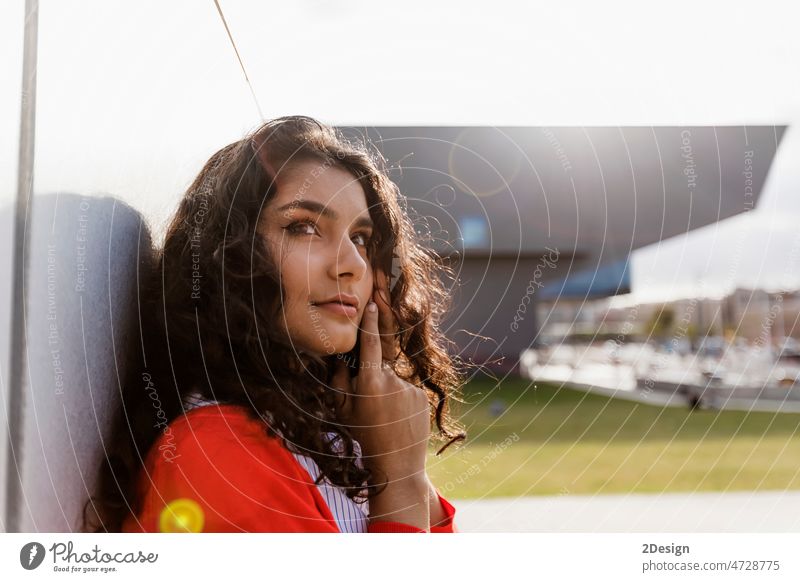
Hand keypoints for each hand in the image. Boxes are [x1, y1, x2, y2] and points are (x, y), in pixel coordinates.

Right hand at [330, 270, 430, 527]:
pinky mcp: (423, 395)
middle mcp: (392, 380)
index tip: (373, 302)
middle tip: (381, 309)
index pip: (371, 343)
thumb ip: (339, 379)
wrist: (398, 465)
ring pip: (394, 375)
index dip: (372, 321)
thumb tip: (339, 354)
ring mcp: (410, 387)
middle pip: (384, 354)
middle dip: (382, 335)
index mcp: (369, 382)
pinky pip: (407, 386)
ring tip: (385, 414)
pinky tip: (397, 417)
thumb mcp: (343, 410)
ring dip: (388, 386)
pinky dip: (401, 395)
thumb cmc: (364, 437)